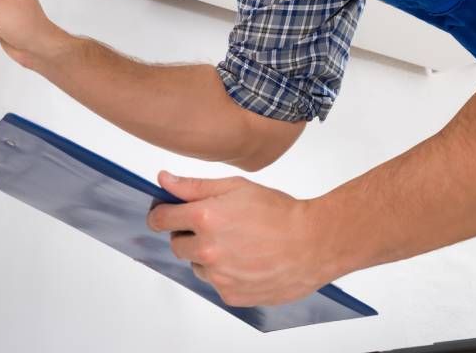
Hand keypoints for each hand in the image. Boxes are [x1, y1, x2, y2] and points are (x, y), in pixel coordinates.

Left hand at [146, 171, 336, 306]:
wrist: (314, 243)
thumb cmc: (280, 213)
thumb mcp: (236, 188)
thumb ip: (194, 186)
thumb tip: (163, 180)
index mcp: (205, 218)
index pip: (161, 219)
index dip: (162, 214)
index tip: (165, 214)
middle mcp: (208, 249)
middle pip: (176, 244)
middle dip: (188, 234)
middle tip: (217, 226)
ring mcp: (219, 276)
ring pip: (197, 265)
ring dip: (208, 256)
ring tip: (238, 244)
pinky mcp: (230, 295)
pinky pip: (216, 283)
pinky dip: (225, 274)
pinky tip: (247, 261)